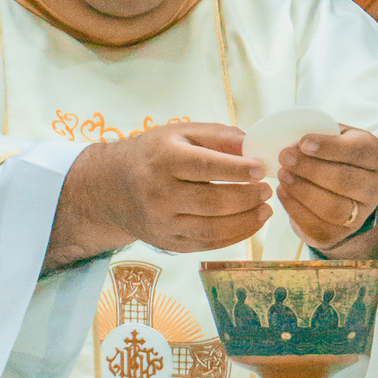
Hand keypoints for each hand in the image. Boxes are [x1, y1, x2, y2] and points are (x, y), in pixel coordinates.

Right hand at [45, 122, 271, 269]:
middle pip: (212, 201)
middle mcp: (159, 193)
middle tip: (267, 189)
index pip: (204, 166)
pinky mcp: (166, 242)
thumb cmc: (152, 155)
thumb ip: (217, 136)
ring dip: (246, 222)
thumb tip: (253, 145)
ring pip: (211, 228)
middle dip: (246, 197)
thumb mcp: (178, 133)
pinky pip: (206, 244)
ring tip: (265, 209)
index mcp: (163, 159)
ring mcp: (161, 222)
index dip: (236, 169)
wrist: (110, 188)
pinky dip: (233, 237)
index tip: (261, 168)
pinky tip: (249, 224)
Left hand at [275, 126, 377, 251]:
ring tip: (282, 175)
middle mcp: (374, 187)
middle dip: (311, 170)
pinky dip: (296, 209)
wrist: (347, 191)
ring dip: (302, 191)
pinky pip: (318, 226)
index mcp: (375, 156)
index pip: (356, 152)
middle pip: (345, 182)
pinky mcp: (340, 234)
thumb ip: (320, 133)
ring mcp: (360, 214)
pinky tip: (283, 192)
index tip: (303, 143)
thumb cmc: (337, 155)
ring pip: (333, 208)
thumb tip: (290, 138)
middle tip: (285, 158)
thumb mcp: (337, 136)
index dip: (329, 148)